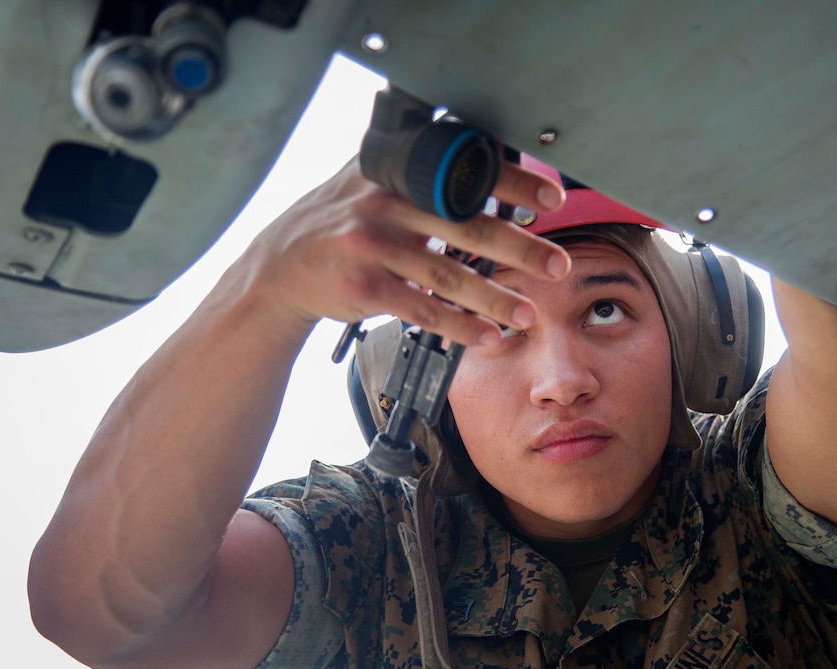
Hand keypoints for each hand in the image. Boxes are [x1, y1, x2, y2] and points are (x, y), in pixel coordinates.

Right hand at [237, 155, 569, 346]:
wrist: (279, 267)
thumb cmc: (339, 222)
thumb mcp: (370, 182)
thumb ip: (420, 172)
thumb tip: (490, 165)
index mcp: (395, 171)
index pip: (463, 170)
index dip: (512, 181)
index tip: (552, 196)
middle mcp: (384, 202)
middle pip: (466, 225)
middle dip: (520, 248)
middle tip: (557, 265)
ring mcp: (372, 245)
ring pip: (448, 274)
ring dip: (496, 298)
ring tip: (529, 313)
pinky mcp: (363, 287)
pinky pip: (422, 309)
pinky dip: (460, 326)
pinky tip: (488, 335)